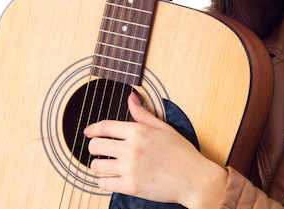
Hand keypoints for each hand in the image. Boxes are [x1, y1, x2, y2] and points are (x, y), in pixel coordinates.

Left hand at [84, 93, 226, 207]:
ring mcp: (130, 168)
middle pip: (95, 146)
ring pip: (96, 166)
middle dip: (94, 147)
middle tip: (101, 151)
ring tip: (107, 166)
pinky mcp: (131, 186)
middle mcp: (132, 148)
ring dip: (98, 166)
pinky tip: (112, 179)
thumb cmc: (182, 153)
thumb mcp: (164, 128)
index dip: (93, 129)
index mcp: (139, 131)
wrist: (194, 179)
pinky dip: (104, 181)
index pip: (105, 127)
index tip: (88, 132)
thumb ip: (143, 114)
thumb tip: (131, 97)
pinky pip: (103, 184)